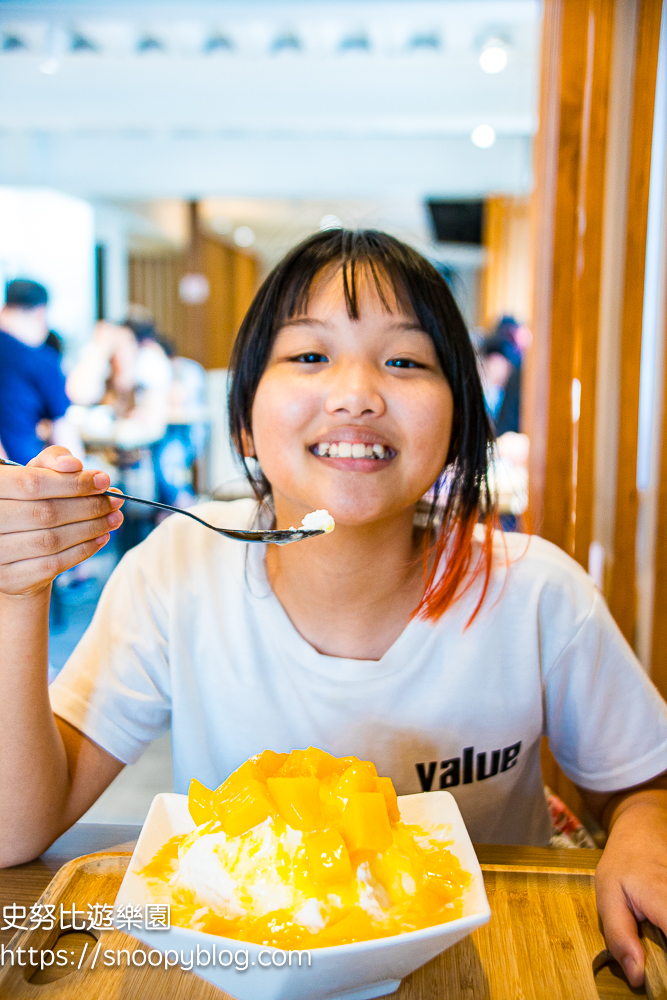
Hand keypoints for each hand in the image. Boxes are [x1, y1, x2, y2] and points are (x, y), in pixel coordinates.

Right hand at [0, 446, 123, 596]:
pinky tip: (101, 537)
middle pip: (46, 513)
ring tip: (114, 518)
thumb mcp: (36, 474)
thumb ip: (53, 461)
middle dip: (88, 506)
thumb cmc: (29, 502)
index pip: (32, 483)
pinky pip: (54, 564)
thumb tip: (74, 464)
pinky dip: (83, 550)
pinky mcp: (10, 578)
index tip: (104, 481)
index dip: (72, 482)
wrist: (14, 550)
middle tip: (115, 502)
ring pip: (52, 540)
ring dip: (91, 528)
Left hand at [595, 790, 666, 985]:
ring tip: (654, 931)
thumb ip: (620, 936)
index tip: (658, 975)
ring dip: (665, 936)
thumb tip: (637, 977)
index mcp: (662, 898)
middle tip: (653, 949)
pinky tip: (660, 923)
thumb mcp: (608, 895)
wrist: (643, 829)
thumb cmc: (623, 862)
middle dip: (664, 951)